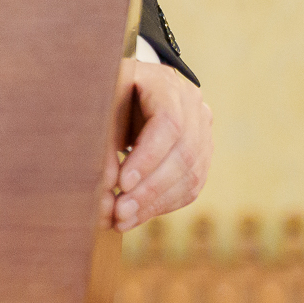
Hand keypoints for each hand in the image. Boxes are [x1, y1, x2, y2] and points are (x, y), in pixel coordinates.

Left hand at [106, 60, 211, 231]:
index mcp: (166, 83)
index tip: (122, 183)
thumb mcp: (100, 105)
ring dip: (156, 203)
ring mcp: (202, 130)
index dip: (147, 157)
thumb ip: (104, 139)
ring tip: (123, 219)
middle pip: (183, 153)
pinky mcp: (201, 154)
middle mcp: (192, 105)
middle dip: (150, 188)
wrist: (126, 88)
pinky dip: (164, 204)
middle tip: (119, 211)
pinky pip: (191, 185)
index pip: (168, 123)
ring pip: (191, 174)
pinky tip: (137, 215)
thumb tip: (109, 185)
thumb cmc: (106, 94)